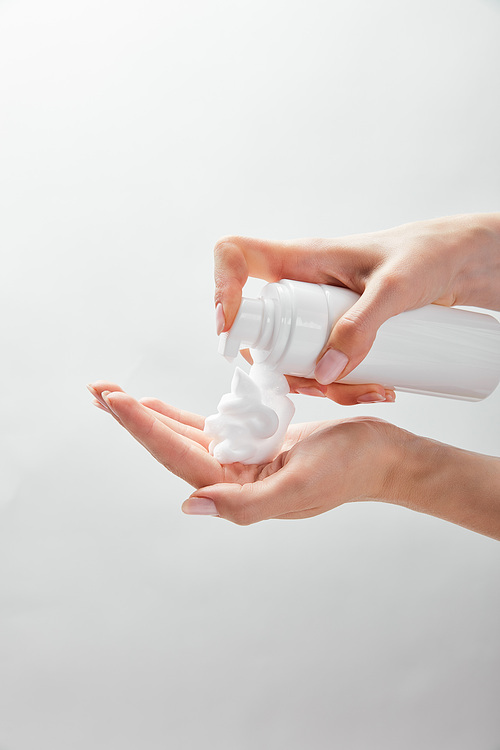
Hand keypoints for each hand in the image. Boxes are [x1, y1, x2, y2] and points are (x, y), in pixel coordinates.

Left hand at [88, 381, 499, 537]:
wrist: (383, 456)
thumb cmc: (349, 469)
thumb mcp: (299, 489)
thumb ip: (243, 505)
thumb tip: (189, 506)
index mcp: (238, 491)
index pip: (179, 457)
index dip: (145, 429)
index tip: (116, 401)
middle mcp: (232, 478)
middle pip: (170, 445)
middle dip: (133, 418)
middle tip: (97, 391)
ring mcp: (241, 460)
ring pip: (184, 435)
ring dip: (149, 416)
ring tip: (114, 396)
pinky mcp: (254, 443)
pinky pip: (209, 427)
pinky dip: (181, 417)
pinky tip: (156, 407)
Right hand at [214, 213, 499, 402]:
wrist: (459, 264)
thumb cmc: (427, 255)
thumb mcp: (395, 290)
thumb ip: (361, 326)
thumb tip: (324, 373)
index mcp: (301, 259)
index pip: (236, 256)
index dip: (222, 288)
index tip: (231, 330)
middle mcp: (300, 286)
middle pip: (260, 329)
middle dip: (283, 368)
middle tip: (320, 385)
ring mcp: (317, 313)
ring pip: (291, 356)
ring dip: (318, 384)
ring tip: (370, 389)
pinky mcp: (336, 331)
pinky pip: (320, 364)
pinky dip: (340, 385)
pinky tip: (376, 388)